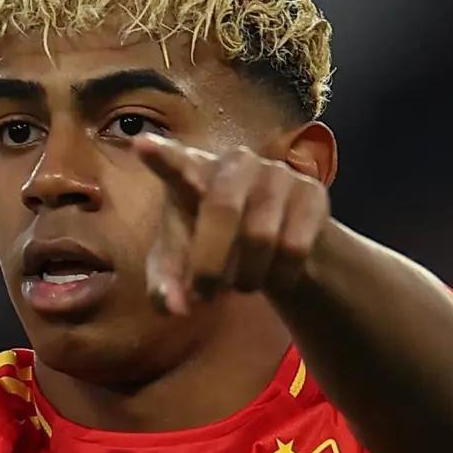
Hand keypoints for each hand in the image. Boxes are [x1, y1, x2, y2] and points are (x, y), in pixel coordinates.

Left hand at [132, 134, 329, 315]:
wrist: (280, 240)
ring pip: (260, 236)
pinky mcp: (311, 193)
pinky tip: (274, 276)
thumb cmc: (213, 245)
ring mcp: (277, 173)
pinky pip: (294, 248)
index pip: (175, 163)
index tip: (141, 144)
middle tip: (203, 297)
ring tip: (240, 284)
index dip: (161, 157)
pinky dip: (279, 277)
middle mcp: (235, 163)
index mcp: (192, 172)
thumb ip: (167, 286)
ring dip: (245, 277)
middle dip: (209, 265)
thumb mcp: (183, 268)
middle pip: (221, 210)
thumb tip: (175, 308)